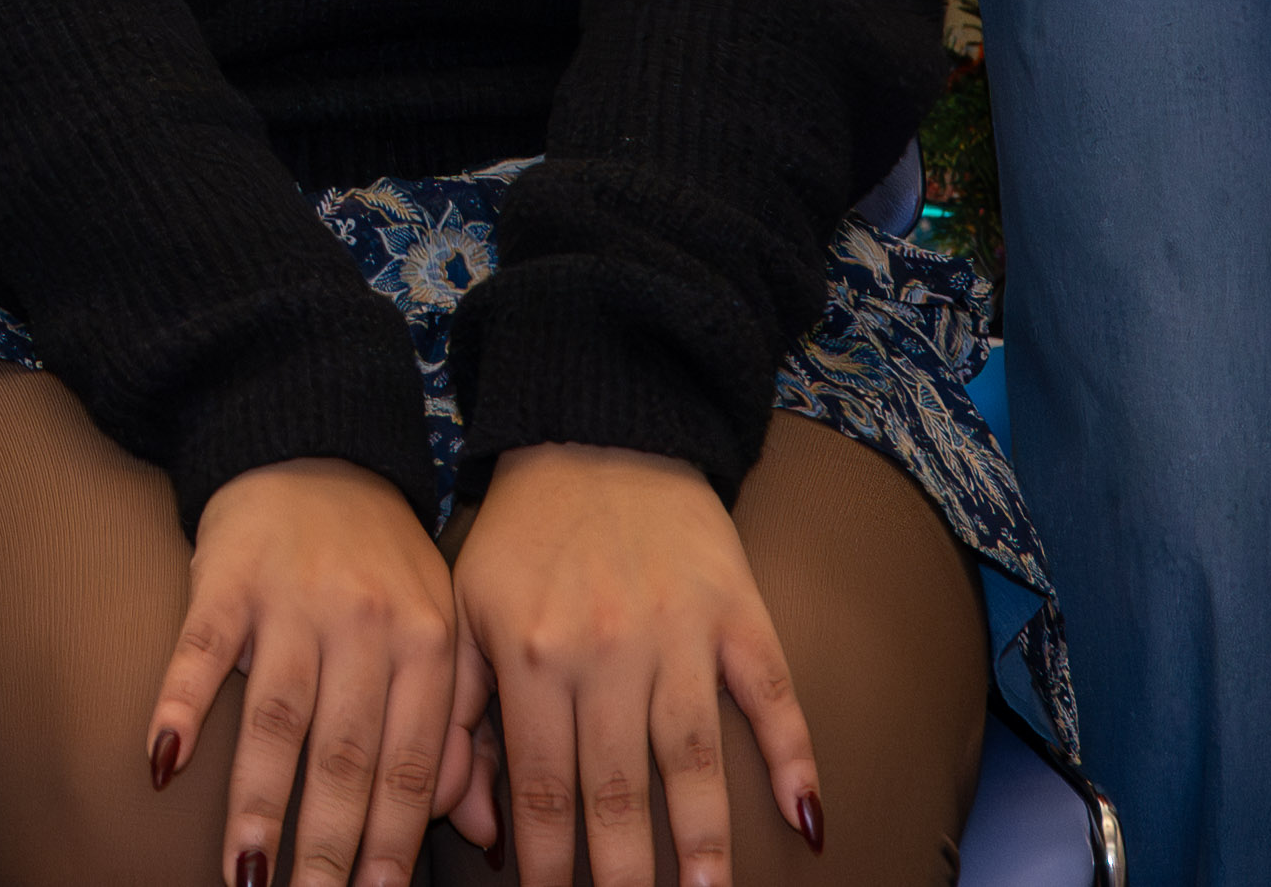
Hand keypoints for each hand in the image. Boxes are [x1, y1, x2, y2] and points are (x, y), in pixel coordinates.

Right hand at [158, 455, 466, 886]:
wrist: (318, 451)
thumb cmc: (385, 566)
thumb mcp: (442, 636)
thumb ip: (463, 734)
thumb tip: (483, 834)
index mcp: (431, 645)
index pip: (413, 764)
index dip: (394, 842)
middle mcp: (368, 624)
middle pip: (346, 755)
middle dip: (328, 848)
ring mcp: (295, 599)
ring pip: (278, 716)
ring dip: (259, 802)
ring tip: (247, 875)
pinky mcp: (228, 575)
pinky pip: (202, 647)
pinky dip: (180, 704)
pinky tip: (166, 764)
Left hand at [452, 442, 819, 886]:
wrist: (595, 428)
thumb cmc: (522, 536)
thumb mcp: (465, 613)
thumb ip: (461, 719)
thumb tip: (472, 827)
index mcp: (529, 655)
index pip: (540, 788)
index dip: (548, 863)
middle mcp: (604, 650)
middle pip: (616, 790)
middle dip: (622, 874)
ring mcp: (678, 632)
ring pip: (693, 757)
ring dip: (703, 839)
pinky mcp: (737, 610)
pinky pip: (772, 691)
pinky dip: (794, 754)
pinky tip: (808, 818)